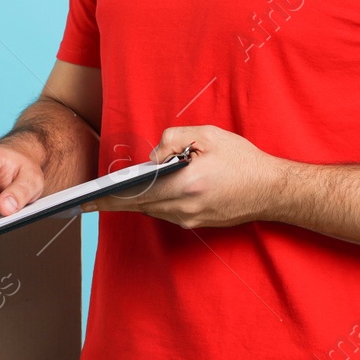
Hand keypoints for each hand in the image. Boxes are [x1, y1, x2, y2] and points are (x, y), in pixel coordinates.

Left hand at [82, 125, 287, 229]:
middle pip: (139, 205)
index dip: (108, 197)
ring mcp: (191, 219)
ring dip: (133, 202)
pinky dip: (152, 204)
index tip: (86, 200)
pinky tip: (145, 195)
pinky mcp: (197, 224)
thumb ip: (173, 140)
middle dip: (114, 201)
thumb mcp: (208, 135)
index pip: (136, 193)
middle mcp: (185, 207)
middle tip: (88, 199)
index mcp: (186, 184)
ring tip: (112, 194)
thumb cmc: (242, 159)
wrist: (272, 190)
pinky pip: (165, 214)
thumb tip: (151, 158)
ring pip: (151, 211)